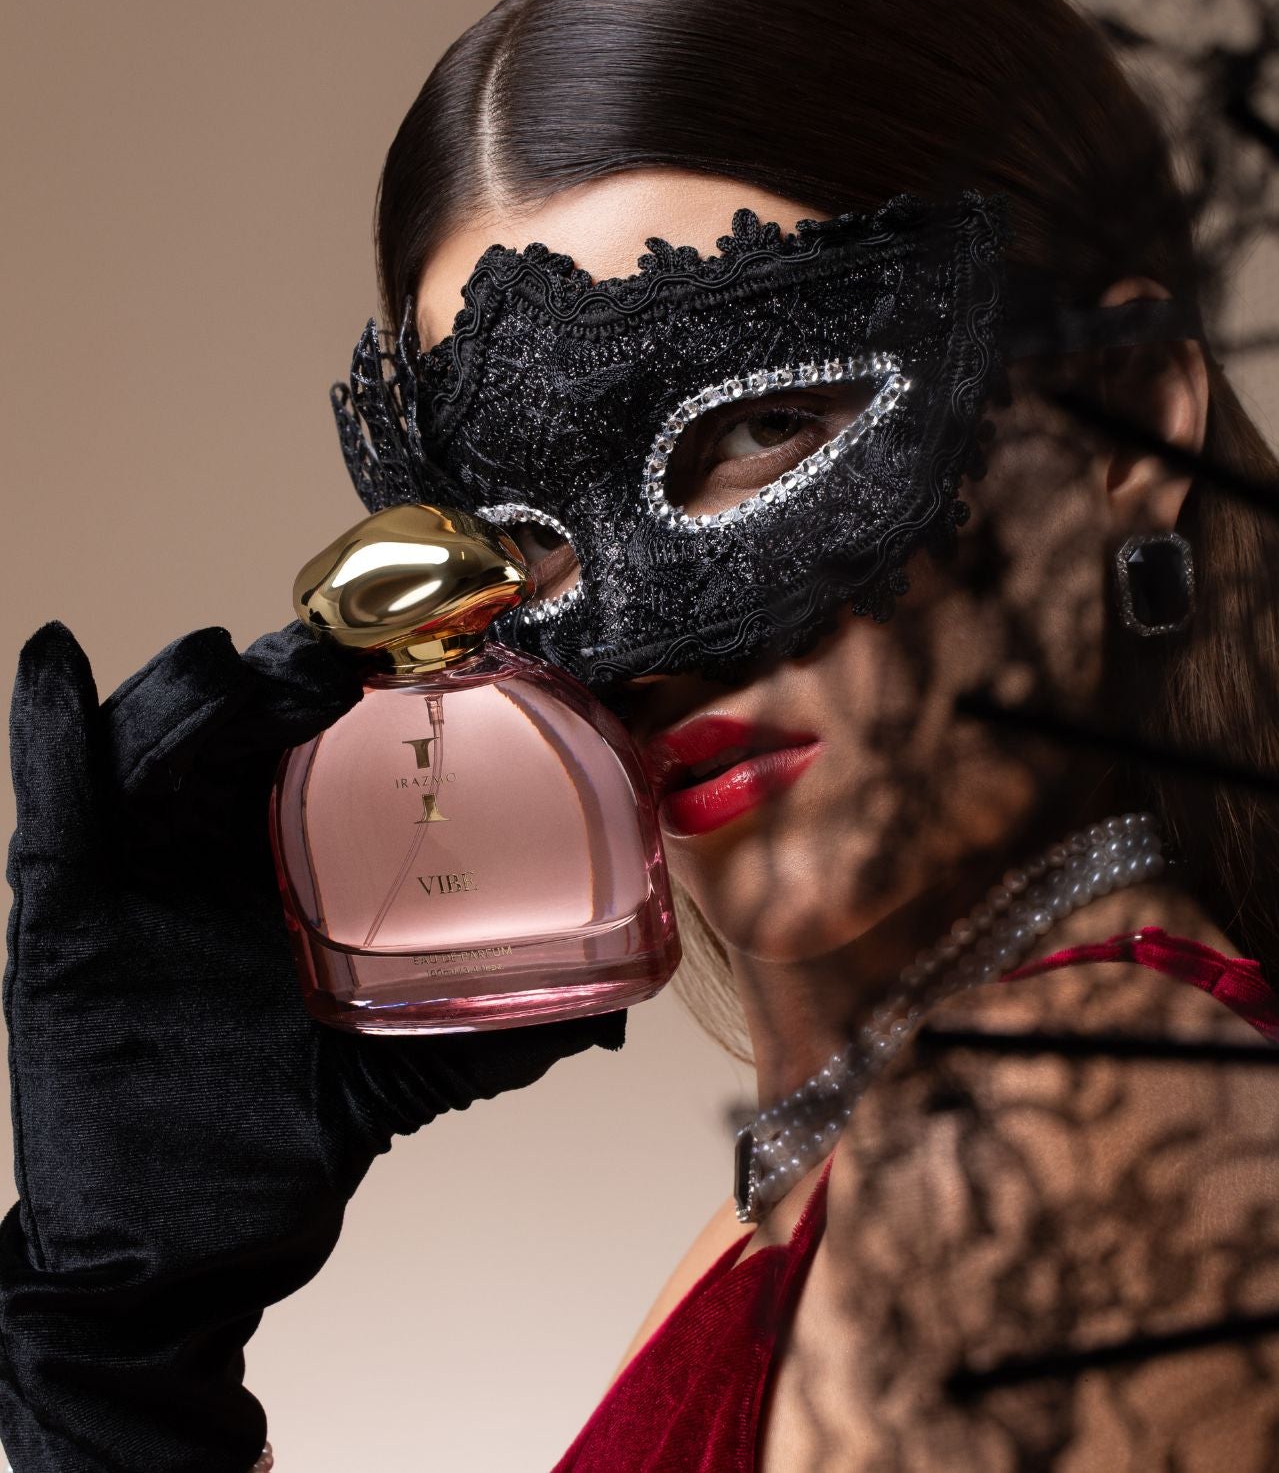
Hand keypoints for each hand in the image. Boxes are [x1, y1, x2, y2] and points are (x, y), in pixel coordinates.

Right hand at [0, 620, 626, 1470]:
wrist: (196, 1238)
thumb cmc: (292, 1141)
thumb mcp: (410, 1071)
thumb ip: (501, 1034)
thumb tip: (612, 1014)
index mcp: (286, 874)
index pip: (308, 753)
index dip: (342, 690)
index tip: (401, 650)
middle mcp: (210, 858)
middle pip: (231, 730)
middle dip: (277, 675)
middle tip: (334, 651)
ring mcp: (136, 879)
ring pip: (151, 749)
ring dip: (193, 694)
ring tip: (237, 664)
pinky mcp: (66, 921)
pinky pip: (52, 809)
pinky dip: (46, 734)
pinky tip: (58, 668)